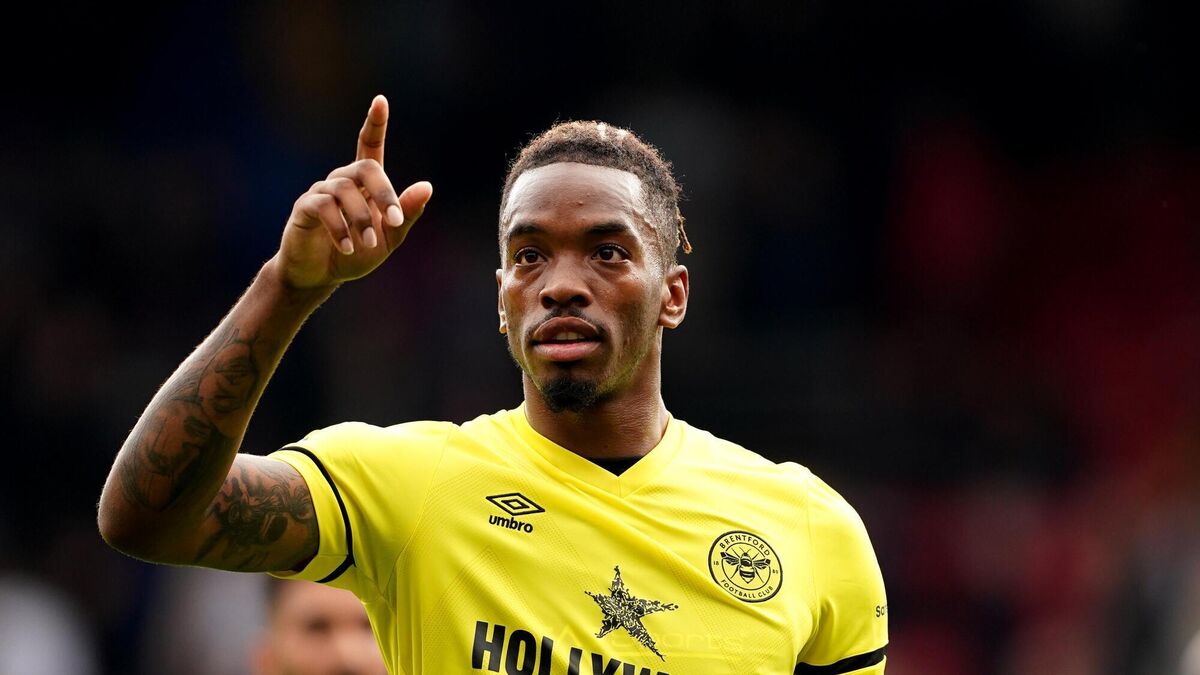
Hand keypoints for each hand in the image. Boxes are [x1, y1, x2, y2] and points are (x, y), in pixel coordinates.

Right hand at [274, 95, 432, 289]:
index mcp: (365, 184)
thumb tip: (427, 186)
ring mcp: (321, 192)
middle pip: (365, 167)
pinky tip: (348, 248)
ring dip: (361, 219)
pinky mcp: (304, 208)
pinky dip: (339, 229)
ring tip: (368, 244)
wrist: (320, 276)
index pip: (370, 145)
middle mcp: (342, 180)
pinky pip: (323, 207)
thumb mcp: (390, 238)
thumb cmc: (358, 253)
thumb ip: (407, 213)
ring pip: (345, 189)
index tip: (380, 101)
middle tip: (395, 221)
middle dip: (384, 193)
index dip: (375, 123)